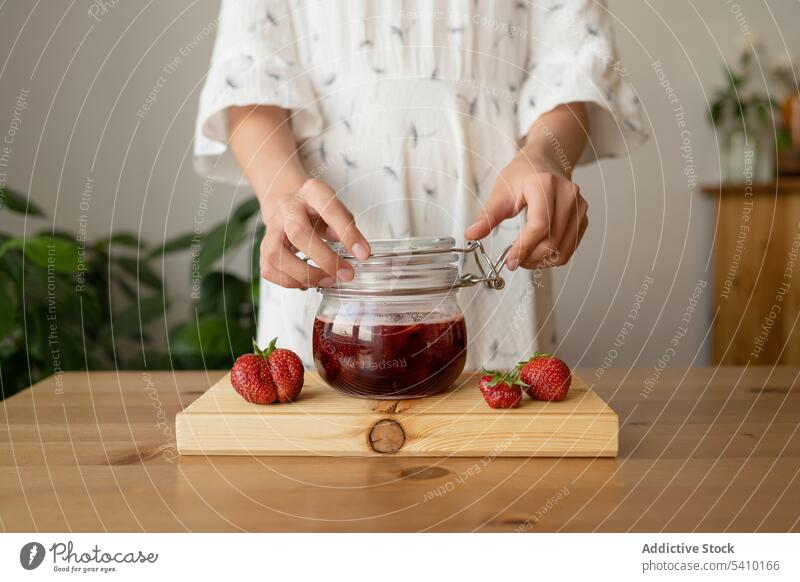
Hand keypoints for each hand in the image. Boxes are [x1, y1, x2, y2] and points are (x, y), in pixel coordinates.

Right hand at [260, 178, 369, 287]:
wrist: (291, 206)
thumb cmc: (318, 211)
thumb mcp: (337, 209)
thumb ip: (345, 225)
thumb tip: (352, 248)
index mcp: (311, 192)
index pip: (329, 209)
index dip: (347, 233)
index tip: (363, 254)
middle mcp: (287, 207)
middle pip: (298, 233)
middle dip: (325, 258)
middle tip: (345, 274)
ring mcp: (272, 227)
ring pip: (277, 254)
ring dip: (305, 274)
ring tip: (328, 281)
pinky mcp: (263, 247)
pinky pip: (269, 269)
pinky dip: (290, 282)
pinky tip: (307, 282)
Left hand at [464, 149, 587, 270]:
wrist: (544, 162)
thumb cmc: (522, 175)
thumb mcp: (501, 191)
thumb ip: (488, 216)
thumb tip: (471, 234)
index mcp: (545, 185)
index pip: (539, 225)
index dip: (524, 248)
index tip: (510, 261)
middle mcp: (568, 195)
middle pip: (552, 241)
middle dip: (531, 258)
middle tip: (514, 261)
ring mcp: (579, 206)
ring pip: (563, 249)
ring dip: (542, 261)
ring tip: (524, 258)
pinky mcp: (583, 217)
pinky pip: (570, 247)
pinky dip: (553, 257)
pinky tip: (538, 253)